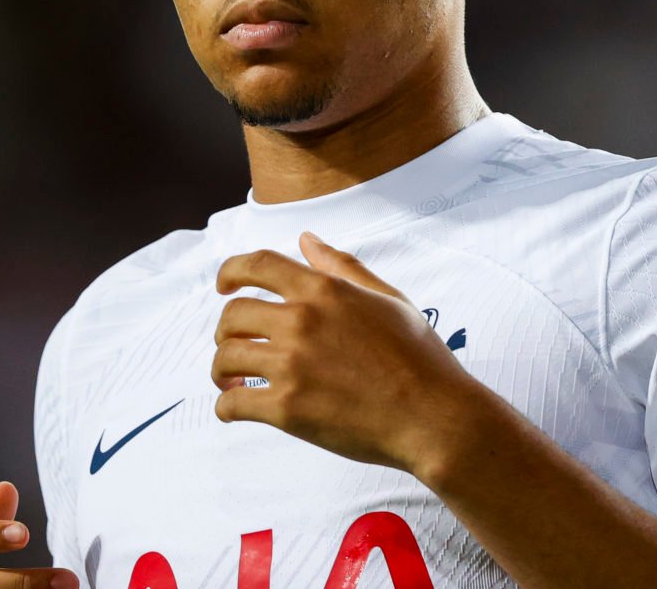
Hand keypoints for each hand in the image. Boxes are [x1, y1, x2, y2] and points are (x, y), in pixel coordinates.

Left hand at [212, 232, 475, 473]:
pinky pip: (232, 404)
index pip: (256, 265)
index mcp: (323, 290)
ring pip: (225, 358)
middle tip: (234, 346)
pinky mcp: (288, 409)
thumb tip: (306, 239)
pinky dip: (226, 407)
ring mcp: (291, 365)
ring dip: (221, 370)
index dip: (230, 272)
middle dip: (226, 331)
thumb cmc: (419, 357)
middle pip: (232, 315)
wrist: (435, 416)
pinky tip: (234, 408)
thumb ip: (342, 266)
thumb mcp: (386, 298)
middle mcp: (300, 321)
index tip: (223, 285)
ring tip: (233, 381)